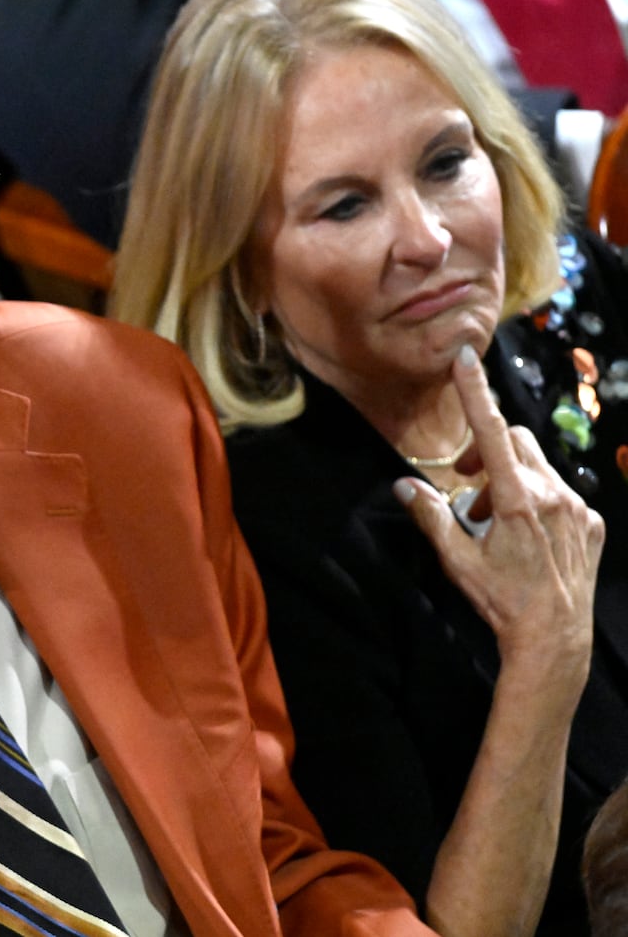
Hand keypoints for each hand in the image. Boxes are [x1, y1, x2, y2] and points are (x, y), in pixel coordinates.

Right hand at [393, 345, 600, 687]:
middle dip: (486, 454)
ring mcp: (578, 509)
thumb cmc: (500, 599)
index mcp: (516, 500)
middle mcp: (553, 495)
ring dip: (510, 480)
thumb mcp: (456, 559)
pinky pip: (562, 493)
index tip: (465, 359)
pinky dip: (538, 501)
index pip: (490, 432)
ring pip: (538, 468)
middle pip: (515, 442)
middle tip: (466, 489)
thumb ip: (431, 516)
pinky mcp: (592, 524)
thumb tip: (404, 485)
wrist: (554, 637)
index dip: (475, 393)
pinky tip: (527, 535)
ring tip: (494, 521)